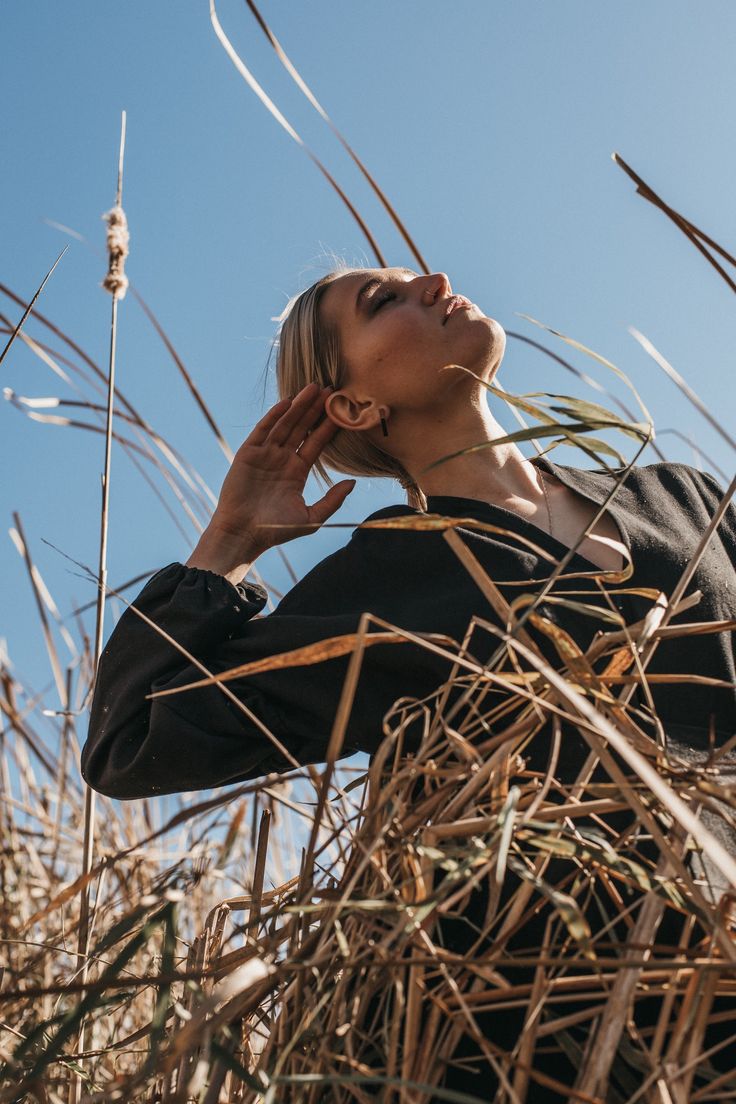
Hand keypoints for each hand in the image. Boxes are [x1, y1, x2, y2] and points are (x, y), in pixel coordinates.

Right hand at [187, 383, 354, 579]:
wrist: (244, 533)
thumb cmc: (277, 529)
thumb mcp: (311, 517)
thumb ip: (333, 500)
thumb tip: (352, 483)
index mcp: (297, 471)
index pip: (316, 443)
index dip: (327, 426)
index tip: (341, 410)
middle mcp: (282, 459)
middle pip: (302, 428)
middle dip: (315, 409)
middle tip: (330, 389)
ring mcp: (265, 454)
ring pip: (285, 424)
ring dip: (298, 406)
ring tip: (313, 388)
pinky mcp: (248, 453)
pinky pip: (263, 430)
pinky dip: (274, 416)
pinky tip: (287, 402)